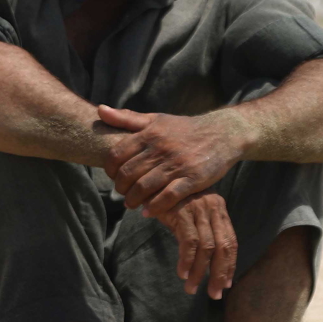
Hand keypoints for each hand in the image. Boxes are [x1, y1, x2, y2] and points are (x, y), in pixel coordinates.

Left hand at [98, 105, 247, 215]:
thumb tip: (99, 110)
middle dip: (120, 188)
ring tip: (131, 203)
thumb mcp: (156, 119)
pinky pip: (168, 196)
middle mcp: (161, 148)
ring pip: (145, 187)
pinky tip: (148, 212)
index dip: (109, 170)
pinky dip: (155, 207)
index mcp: (150, 133)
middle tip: (121, 193)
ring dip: (133, 200)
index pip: (117, 155)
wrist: (223, 133)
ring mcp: (178, 164)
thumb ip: (127, 118)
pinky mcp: (193, 179)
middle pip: (128, 174)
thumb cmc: (184, 129)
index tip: (113, 176)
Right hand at [150, 191, 237, 299]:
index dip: (230, 265)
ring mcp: (199, 209)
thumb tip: (205, 261)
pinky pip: (189, 241)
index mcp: (218, 209)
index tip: (226, 284)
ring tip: (191, 288)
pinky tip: (182, 273)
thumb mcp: (189, 214)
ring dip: (200, 271)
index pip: (230, 241)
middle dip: (220, 273)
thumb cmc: (168, 200)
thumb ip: (200, 231)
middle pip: (223, 247)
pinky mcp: (183, 212)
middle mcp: (213, 208)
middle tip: (214, 294)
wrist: (149, 181)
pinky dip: (187, 260)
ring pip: (207, 247)